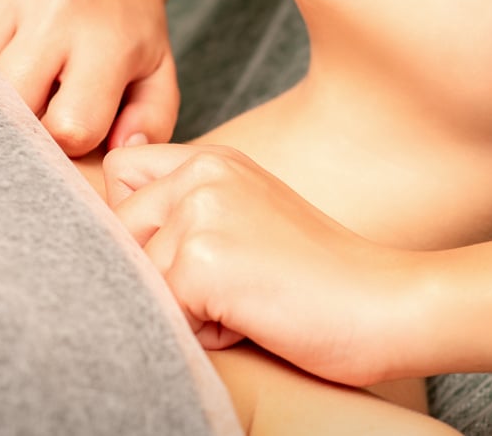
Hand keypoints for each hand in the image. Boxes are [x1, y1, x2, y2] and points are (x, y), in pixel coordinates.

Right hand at [0, 0, 178, 155]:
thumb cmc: (125, 21)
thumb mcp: (156, 73)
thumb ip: (150, 124)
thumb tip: (119, 151)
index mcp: (107, 42)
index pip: (67, 126)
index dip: (60, 141)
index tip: (63, 124)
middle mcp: (57, 6)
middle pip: (8, 100)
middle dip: (15, 115)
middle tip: (29, 102)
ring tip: (9, 67)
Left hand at [105, 143, 419, 386]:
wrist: (385, 303)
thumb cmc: (320, 276)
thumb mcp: (249, 217)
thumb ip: (188, 207)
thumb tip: (106, 219)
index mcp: (212, 158)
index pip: (120, 173)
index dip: (138, 220)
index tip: (186, 251)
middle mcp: (201, 173)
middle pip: (118, 230)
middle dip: (160, 271)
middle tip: (234, 283)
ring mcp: (200, 213)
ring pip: (140, 277)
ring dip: (185, 306)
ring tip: (247, 300)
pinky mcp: (201, 261)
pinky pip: (166, 313)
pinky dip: (205, 332)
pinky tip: (253, 318)